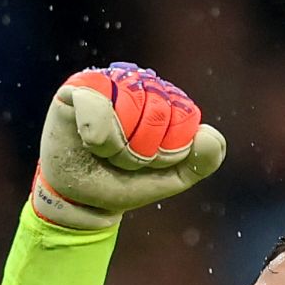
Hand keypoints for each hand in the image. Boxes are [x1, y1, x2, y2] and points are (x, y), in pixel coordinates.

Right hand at [30, 63, 228, 229]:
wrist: (81, 200)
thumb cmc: (123, 181)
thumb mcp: (170, 178)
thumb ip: (200, 160)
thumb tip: (208, 134)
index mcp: (164, 99)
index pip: (184, 117)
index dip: (170, 150)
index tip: (150, 162)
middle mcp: (137, 84)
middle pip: (159, 113)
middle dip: (143, 153)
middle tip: (124, 162)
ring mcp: (107, 84)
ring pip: (130, 110)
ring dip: (120, 149)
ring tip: (106, 155)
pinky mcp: (76, 90)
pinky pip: (97, 107)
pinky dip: (100, 137)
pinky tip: (91, 144)